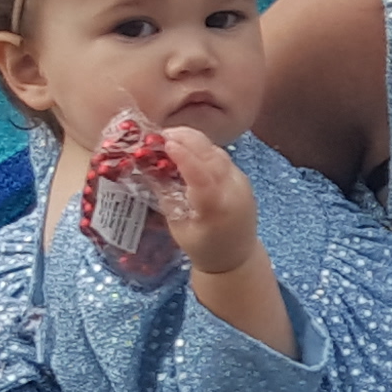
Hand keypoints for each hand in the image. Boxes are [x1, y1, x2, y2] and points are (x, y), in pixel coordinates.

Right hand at [154, 123, 263, 276]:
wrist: (236, 257)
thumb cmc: (203, 247)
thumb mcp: (178, 228)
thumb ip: (166, 197)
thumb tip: (149, 168)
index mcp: (217, 209)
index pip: (202, 176)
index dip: (185, 157)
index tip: (166, 143)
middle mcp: (233, 191)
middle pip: (212, 156)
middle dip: (187, 139)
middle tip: (162, 134)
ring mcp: (241, 182)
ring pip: (218, 152)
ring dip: (195, 141)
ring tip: (171, 137)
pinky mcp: (242, 178)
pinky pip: (222, 157)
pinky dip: (204, 148)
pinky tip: (187, 147)